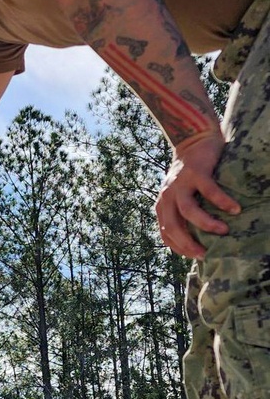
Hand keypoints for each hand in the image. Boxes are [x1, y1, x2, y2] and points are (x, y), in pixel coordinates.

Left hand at [155, 132, 238, 258]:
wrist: (193, 141)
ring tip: (223, 231)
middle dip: (188, 244)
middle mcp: (167, 196)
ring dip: (206, 224)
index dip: (179, 248)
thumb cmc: (191, 175)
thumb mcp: (180, 196)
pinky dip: (222, 202)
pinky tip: (235, 209)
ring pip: (188, 210)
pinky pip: (209, 191)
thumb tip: (197, 240)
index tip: (196, 257)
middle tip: (205, 254)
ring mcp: (180, 184)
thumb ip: (182, 214)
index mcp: (162, 205)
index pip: (166, 234)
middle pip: (173, 226)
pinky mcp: (196, 173)